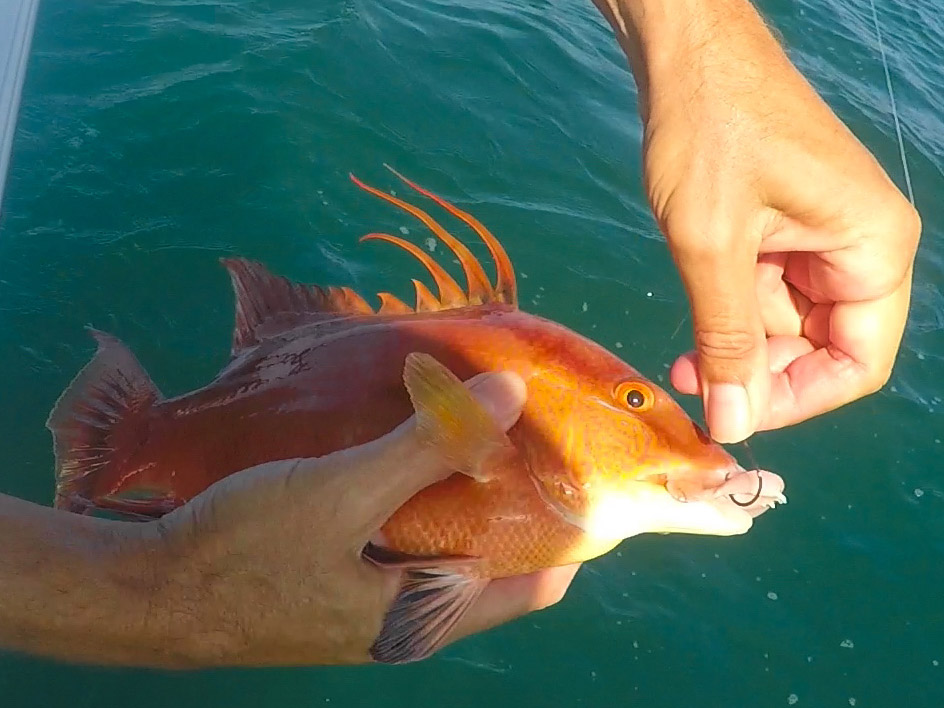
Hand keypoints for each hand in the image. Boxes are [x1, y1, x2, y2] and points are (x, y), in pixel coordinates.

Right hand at [152, 370, 579, 666]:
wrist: (148, 591)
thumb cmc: (250, 550)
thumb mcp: (346, 490)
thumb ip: (427, 446)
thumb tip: (507, 394)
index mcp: (427, 617)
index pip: (535, 584)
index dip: (566, 530)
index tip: (577, 471)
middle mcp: (408, 621)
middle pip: (490, 561)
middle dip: (512, 501)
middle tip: (525, 433)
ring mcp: (371, 605)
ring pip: (442, 547)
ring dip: (459, 495)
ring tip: (471, 431)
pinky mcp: (338, 584)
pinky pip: (400, 542)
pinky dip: (414, 500)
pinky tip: (405, 452)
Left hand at [594, 0, 920, 442]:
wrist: (686, 55)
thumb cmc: (709, 131)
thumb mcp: (712, 246)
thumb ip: (726, 339)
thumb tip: (734, 423)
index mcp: (871, 248)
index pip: (858, 361)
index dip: (798, 400)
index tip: (735, 414)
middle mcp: (857, 247)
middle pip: (821, 348)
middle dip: (756, 375)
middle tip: (692, 386)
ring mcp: (819, 237)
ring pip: (784, 327)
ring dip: (733, 347)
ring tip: (678, 359)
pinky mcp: (783, 229)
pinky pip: (763, 295)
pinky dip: (727, 315)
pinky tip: (689, 326)